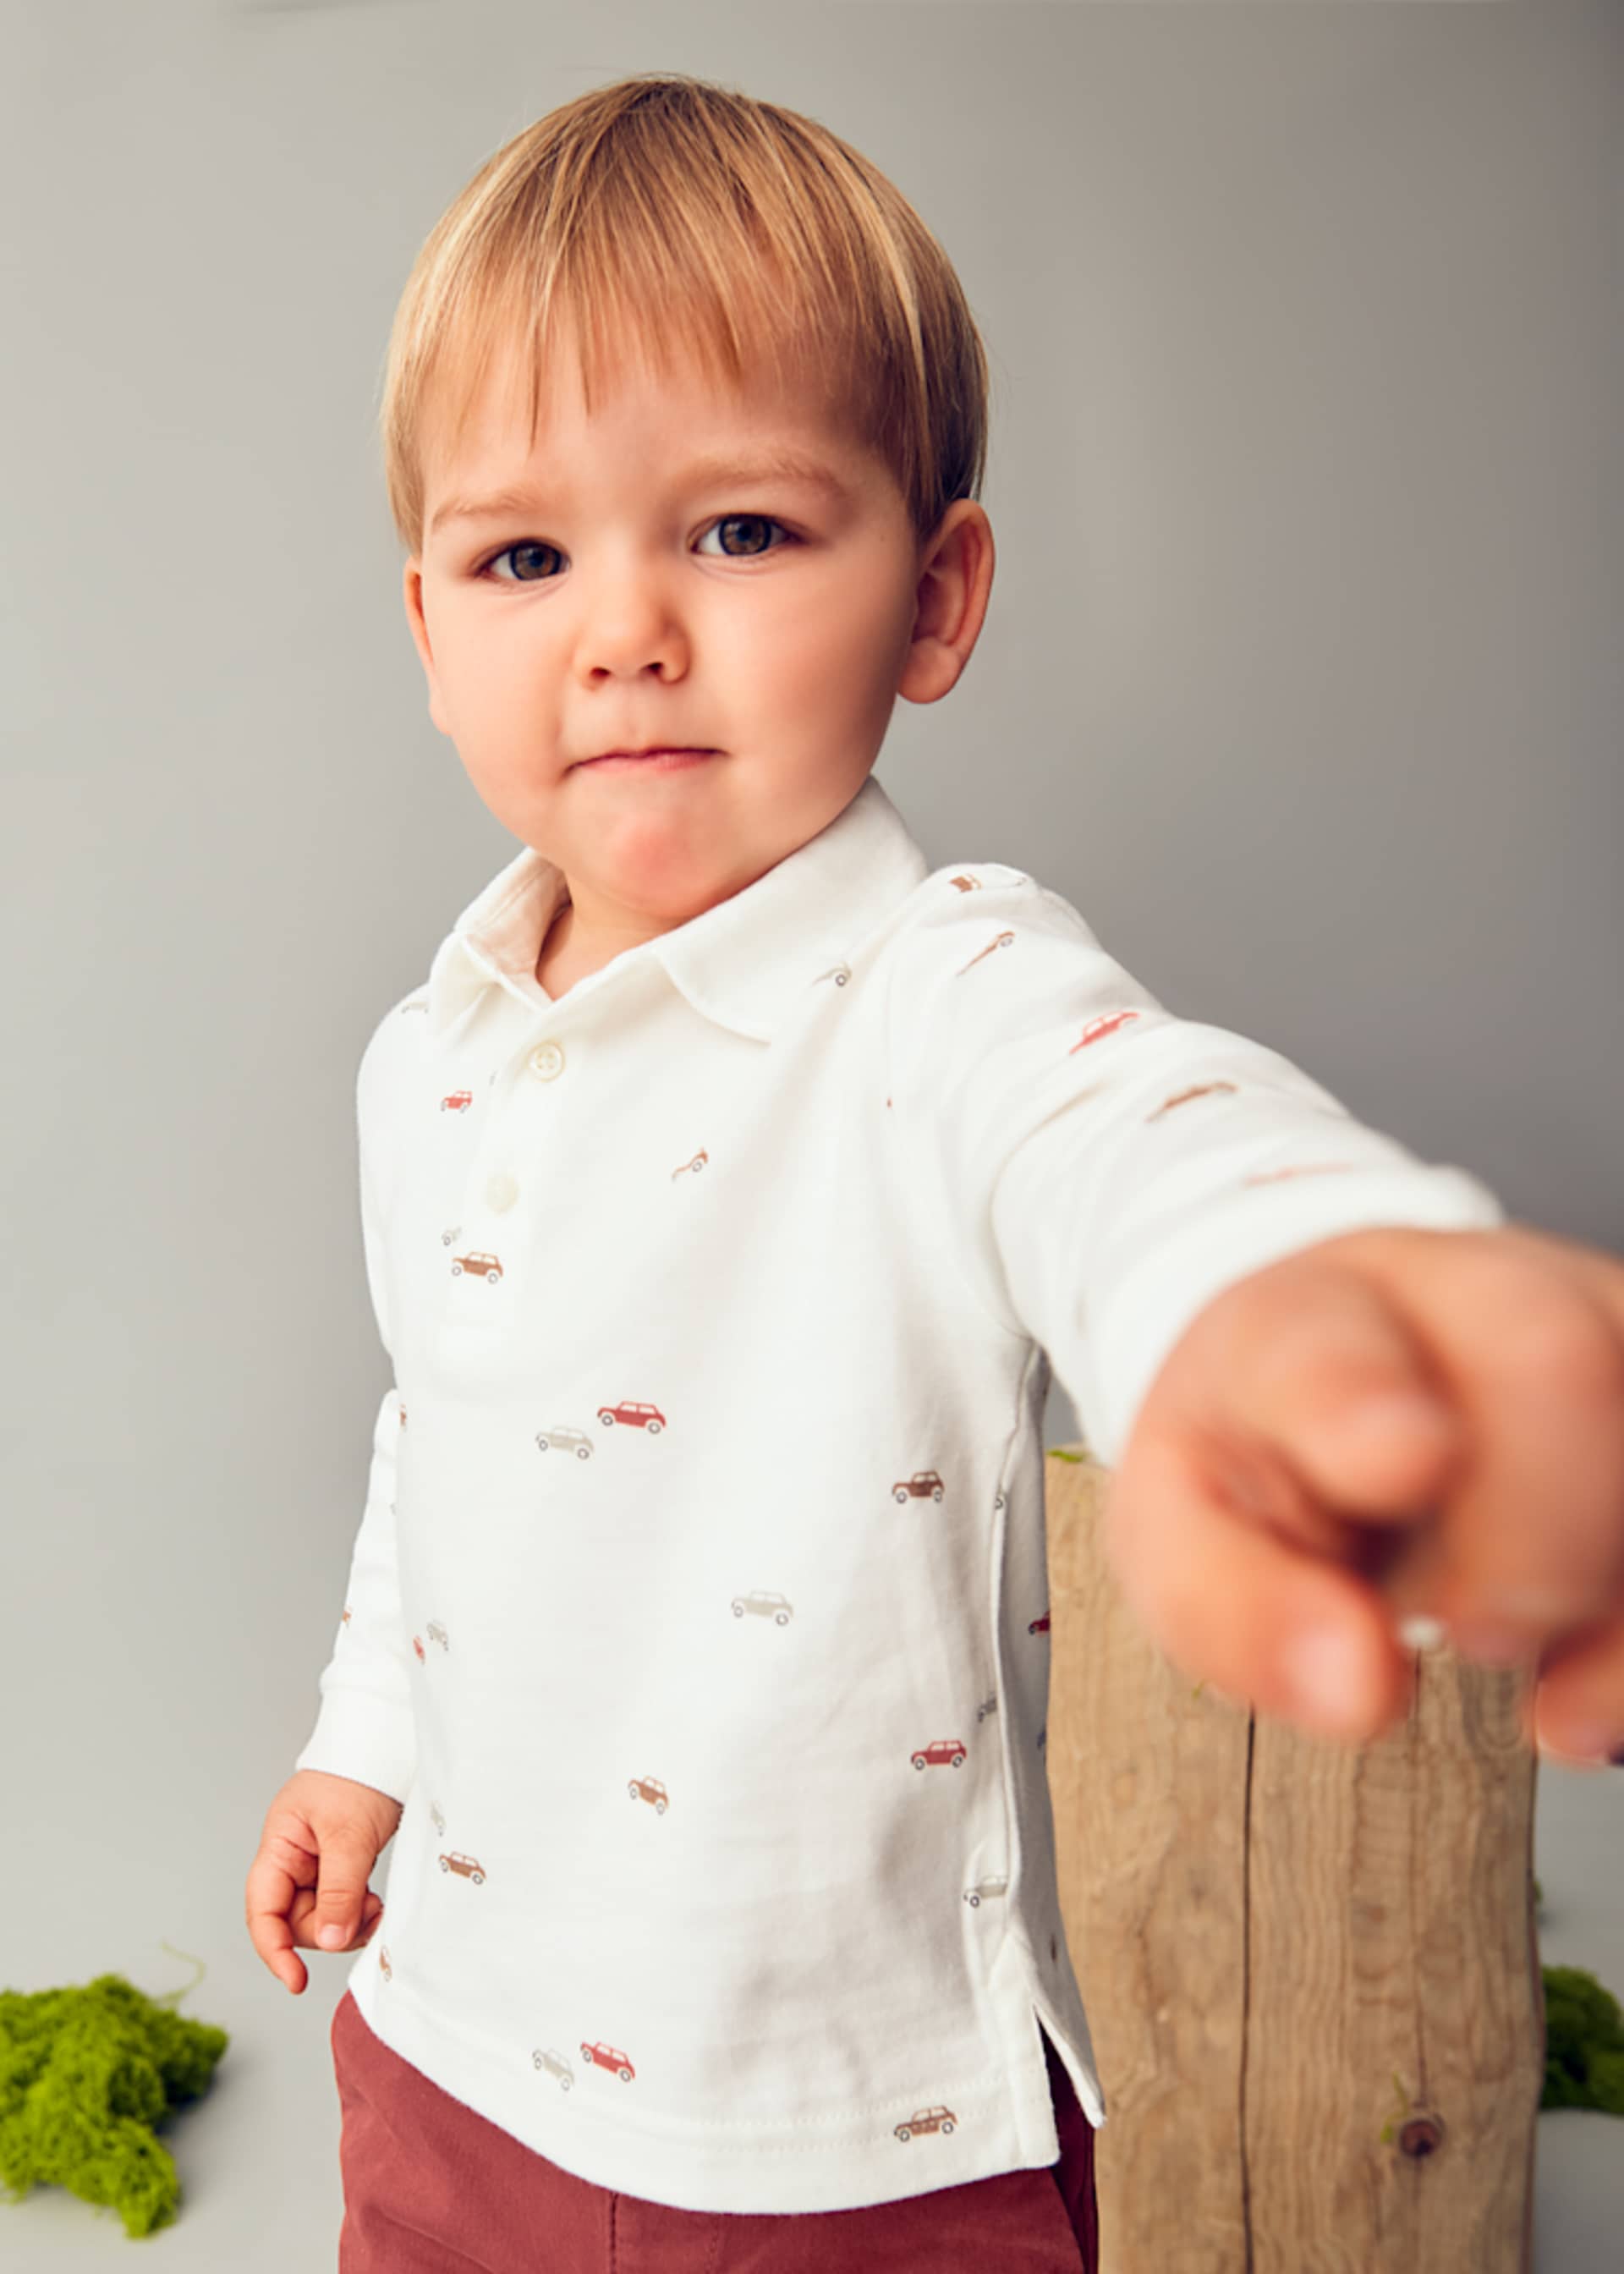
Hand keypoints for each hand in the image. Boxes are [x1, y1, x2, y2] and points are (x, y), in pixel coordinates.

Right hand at [246, 1770, 403, 1993]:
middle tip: (366, 1912)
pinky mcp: (341, 1869)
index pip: (263, 1910)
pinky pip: (341, 1908)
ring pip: (321, 1920)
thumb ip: (338, 1890)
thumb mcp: (348, 1835)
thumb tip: (329, 1942)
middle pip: (294, 1922)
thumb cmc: (359, 1775)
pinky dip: (357, 1914)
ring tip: (376, 1905)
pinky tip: (376, 1904)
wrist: (387, 1746)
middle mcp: (291, 1861)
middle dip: (328, 1930)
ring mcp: (316, 1867)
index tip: (296, 1980)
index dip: (274, 1950)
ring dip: (347, 1923)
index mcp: (278, 1847)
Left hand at [1102, 1220, 1623, 1761]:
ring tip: (1540, 1668)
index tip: (1401, 1463)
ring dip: (1610, 1584)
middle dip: (1533, 1535)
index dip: (1363, 1402)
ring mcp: (1590, 1325)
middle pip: (1550, 1362)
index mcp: (1308, 1320)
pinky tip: (1593, 1688)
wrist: (1334, 1393)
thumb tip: (1355, 1685)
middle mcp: (1463, 1297)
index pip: (1330, 1343)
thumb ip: (1238, 1611)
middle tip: (1471, 1631)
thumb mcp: (1188, 1537)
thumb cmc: (1265, 1459)